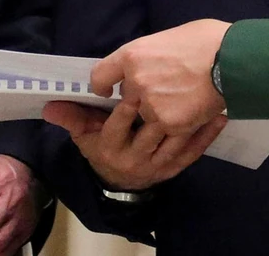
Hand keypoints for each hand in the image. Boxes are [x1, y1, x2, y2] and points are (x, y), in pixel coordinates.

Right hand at [43, 99, 227, 189]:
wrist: (122, 184)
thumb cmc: (103, 148)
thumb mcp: (85, 134)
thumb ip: (73, 117)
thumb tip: (48, 105)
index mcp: (111, 147)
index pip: (118, 124)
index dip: (127, 106)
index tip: (135, 86)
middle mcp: (134, 159)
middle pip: (149, 132)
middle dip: (161, 109)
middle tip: (177, 83)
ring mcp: (157, 165)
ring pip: (175, 141)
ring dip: (191, 119)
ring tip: (206, 94)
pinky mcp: (175, 168)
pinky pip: (193, 151)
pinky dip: (206, 135)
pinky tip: (220, 116)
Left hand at [91, 19, 230, 134]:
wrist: (233, 60)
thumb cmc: (206, 39)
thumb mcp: (168, 37)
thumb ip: (150, 55)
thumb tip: (149, 63)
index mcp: (132, 55)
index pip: (100, 76)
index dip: (103, 84)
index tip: (109, 90)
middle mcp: (135, 82)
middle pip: (125, 100)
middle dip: (140, 99)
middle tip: (162, 92)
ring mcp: (151, 106)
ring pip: (144, 119)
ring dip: (157, 115)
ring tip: (179, 104)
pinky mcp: (170, 124)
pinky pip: (165, 131)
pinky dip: (176, 125)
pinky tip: (190, 112)